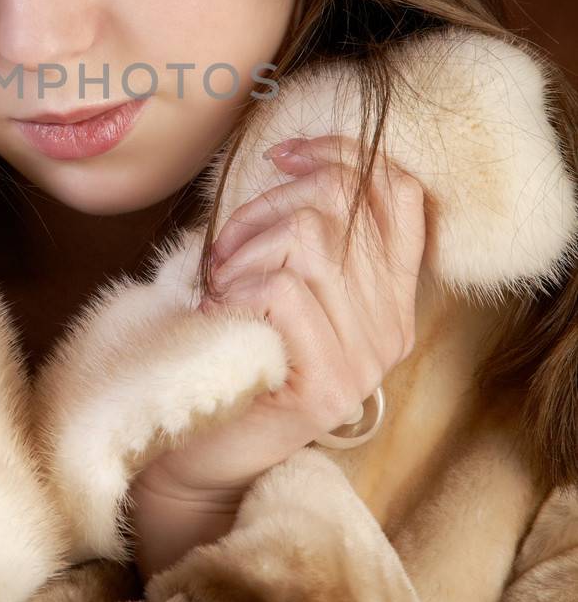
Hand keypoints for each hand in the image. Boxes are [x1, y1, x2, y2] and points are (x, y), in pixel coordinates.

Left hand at [134, 133, 425, 503]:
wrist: (201, 446)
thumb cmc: (232, 347)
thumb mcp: (278, 276)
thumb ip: (304, 229)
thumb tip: (292, 157)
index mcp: (390, 294)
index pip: (401, 192)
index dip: (343, 155)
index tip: (284, 157)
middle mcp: (391, 326)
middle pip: (341, 205)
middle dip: (266, 208)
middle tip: (226, 249)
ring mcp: (365, 361)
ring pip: (309, 241)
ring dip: (244, 252)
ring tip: (219, 286)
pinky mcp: (327, 388)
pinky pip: (283, 292)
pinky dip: (236, 290)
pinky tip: (219, 314)